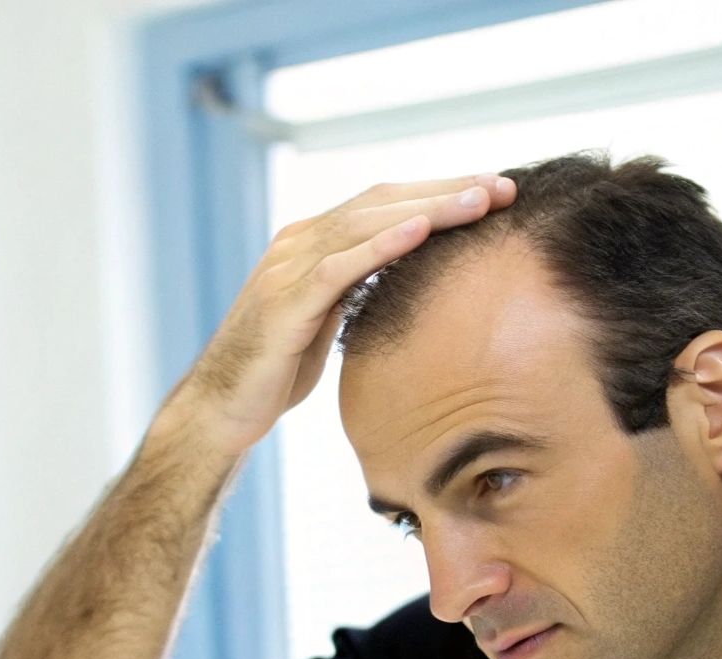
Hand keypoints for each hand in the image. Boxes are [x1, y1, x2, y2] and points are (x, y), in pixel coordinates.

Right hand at [156, 173, 516, 455]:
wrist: (219, 410)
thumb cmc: (275, 371)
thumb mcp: (325, 320)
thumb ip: (356, 290)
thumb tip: (407, 281)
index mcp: (310, 244)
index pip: (382, 203)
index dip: (438, 192)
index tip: (494, 190)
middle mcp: (296, 244)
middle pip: (380, 201)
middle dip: (445, 191)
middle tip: (503, 186)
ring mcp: (285, 270)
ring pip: (363, 224)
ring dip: (426, 209)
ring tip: (478, 201)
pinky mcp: (282, 306)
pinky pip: (337, 268)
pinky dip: (379, 246)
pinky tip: (419, 233)